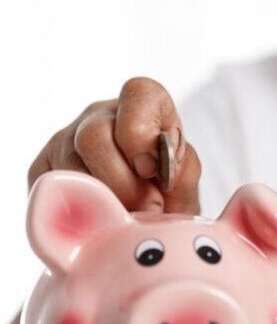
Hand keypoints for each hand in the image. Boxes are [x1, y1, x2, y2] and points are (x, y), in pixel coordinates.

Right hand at [28, 77, 201, 213]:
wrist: (143, 230)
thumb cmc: (168, 202)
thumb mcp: (186, 188)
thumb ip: (184, 172)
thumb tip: (166, 163)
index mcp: (144, 107)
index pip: (140, 93)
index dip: (143, 135)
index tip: (153, 171)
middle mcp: (100, 115)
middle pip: (94, 135)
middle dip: (123, 183)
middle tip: (145, 208)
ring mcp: (65, 140)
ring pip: (70, 168)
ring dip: (102, 204)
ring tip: (126, 217)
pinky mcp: (43, 170)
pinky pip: (51, 191)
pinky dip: (79, 213)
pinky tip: (100, 220)